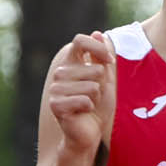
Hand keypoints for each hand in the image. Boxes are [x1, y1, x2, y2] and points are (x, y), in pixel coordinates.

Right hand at [45, 32, 112, 158]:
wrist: (89, 132)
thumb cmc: (98, 106)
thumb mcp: (105, 79)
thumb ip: (102, 58)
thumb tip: (98, 33)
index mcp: (70, 64)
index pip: (80, 41)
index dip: (98, 48)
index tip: (110, 61)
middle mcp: (60, 73)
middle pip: (95, 69)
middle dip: (102, 85)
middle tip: (93, 97)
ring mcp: (55, 88)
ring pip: (92, 86)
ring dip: (96, 98)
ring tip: (88, 105)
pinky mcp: (56, 104)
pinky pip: (85, 100)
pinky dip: (90, 108)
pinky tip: (83, 113)